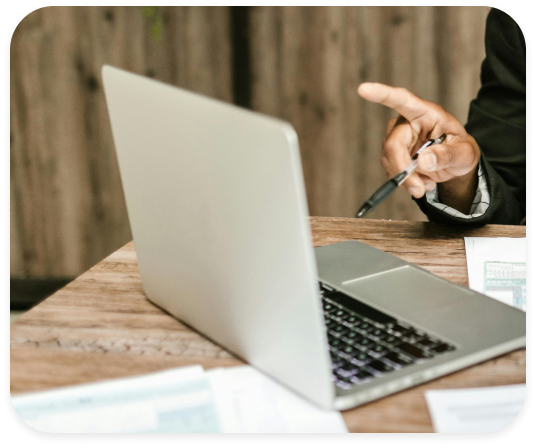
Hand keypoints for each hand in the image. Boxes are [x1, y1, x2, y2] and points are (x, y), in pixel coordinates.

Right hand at [357, 83, 480, 213]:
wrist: (455, 165)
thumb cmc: (461, 152)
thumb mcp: (464, 154)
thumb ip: (447, 156)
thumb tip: (423, 161)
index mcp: (425, 113)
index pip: (402, 100)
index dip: (382, 94)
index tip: (363, 89)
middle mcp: (406, 123)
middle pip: (392, 144)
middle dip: (403, 170)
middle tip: (419, 191)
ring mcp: (397, 139)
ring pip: (389, 161)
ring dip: (406, 180)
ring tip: (426, 185)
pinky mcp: (393, 155)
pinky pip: (391, 171)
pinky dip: (405, 182)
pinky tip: (421, 182)